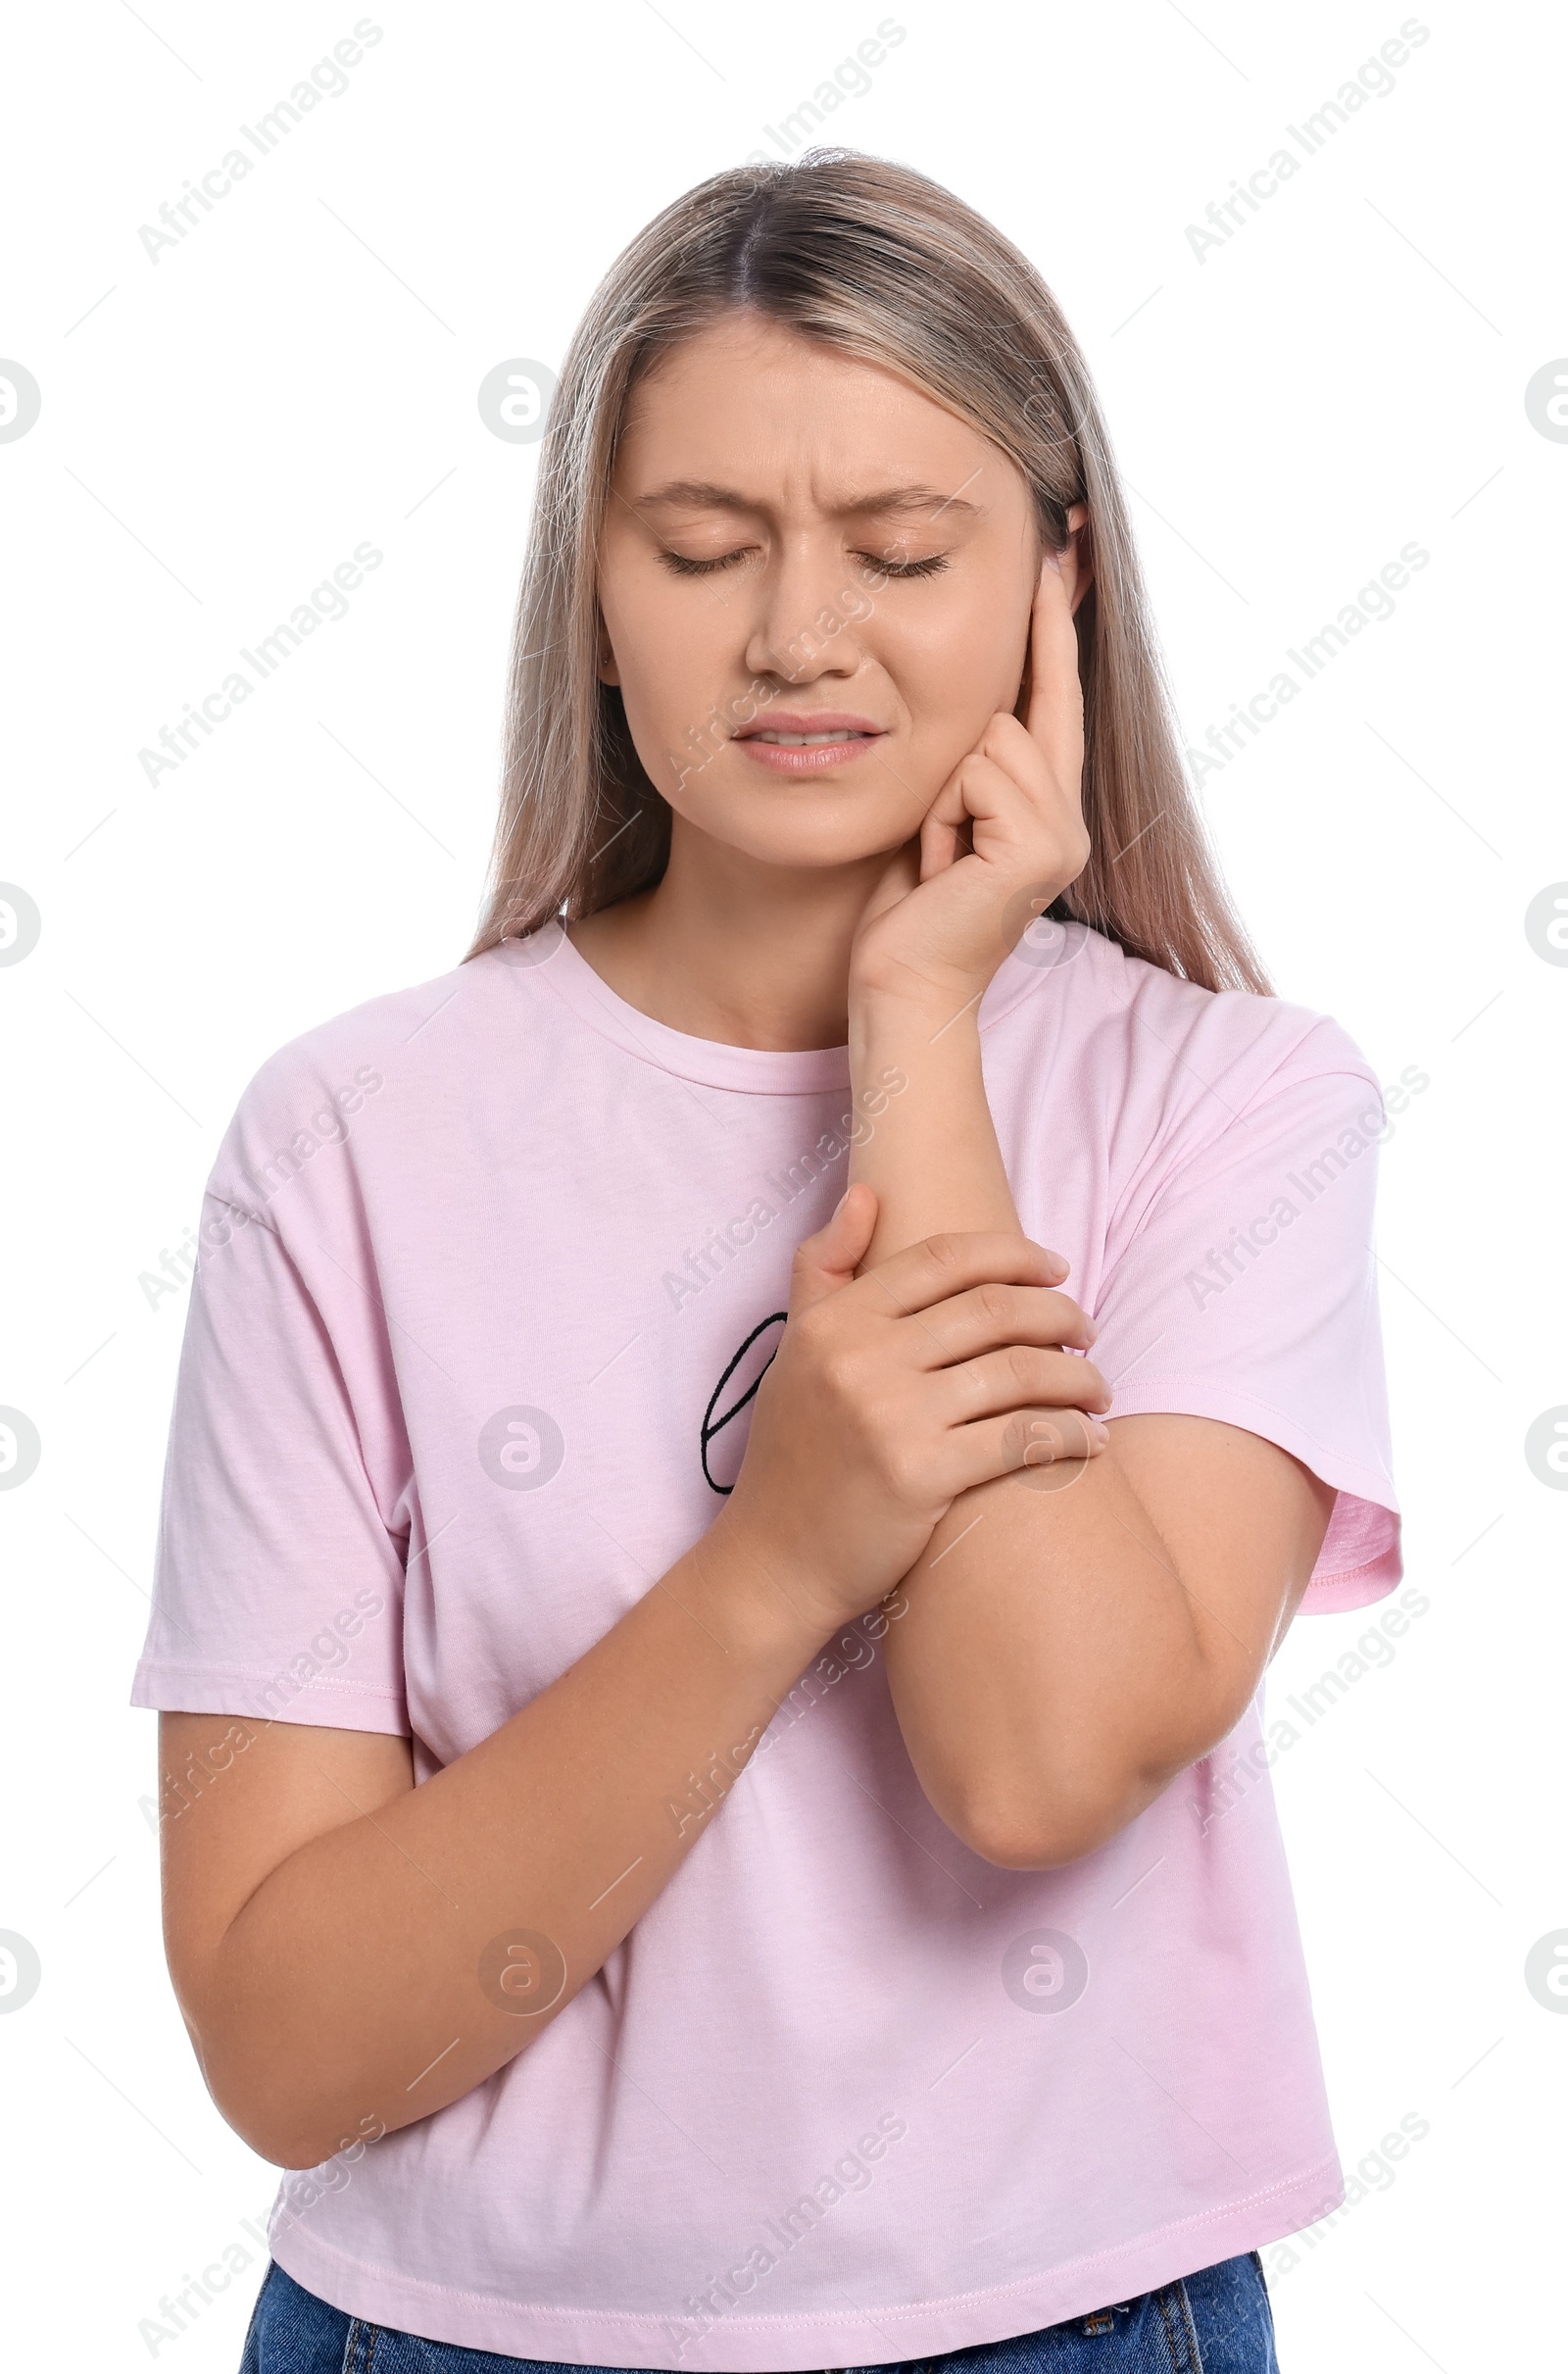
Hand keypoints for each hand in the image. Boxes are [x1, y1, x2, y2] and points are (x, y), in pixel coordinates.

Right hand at [712, 1185, 1110, 1635]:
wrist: (774, 1560)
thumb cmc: (793, 1455)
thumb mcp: (794, 1350)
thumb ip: (823, 1268)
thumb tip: (867, 1194)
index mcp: (834, 1321)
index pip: (942, 1259)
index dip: (1012, 1254)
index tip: (1056, 1268)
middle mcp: (860, 1359)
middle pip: (991, 1309)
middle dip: (1058, 1313)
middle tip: (1087, 1329)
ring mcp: (891, 1416)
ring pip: (1018, 1372)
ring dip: (1077, 1376)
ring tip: (1098, 1387)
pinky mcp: (923, 1476)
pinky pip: (1022, 1439)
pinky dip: (1070, 1435)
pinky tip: (1091, 1440)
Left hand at [849, 540, 1088, 1012]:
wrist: (901, 988)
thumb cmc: (903, 913)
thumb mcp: (935, 815)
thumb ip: (965, 761)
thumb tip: (971, 699)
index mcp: (1046, 810)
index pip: (1053, 697)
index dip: (1053, 625)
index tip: (1059, 546)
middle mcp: (1066, 819)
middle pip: (1018, 711)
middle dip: (960, 765)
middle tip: (942, 847)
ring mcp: (1059, 835)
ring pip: (990, 737)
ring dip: (942, 796)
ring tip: (936, 858)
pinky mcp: (1036, 849)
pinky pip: (977, 774)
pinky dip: (942, 817)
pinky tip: (940, 867)